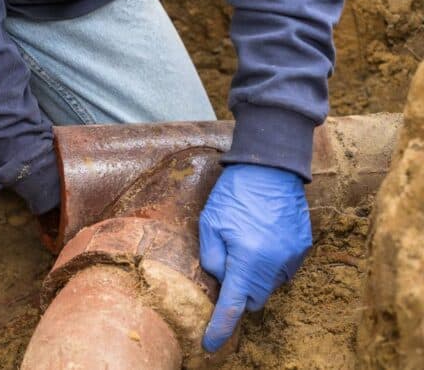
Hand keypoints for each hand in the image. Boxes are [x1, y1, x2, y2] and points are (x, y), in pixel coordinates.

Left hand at [199, 164, 311, 351]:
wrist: (271, 166)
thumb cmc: (234, 193)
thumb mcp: (209, 223)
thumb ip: (212, 258)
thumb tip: (220, 280)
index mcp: (247, 259)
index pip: (232, 306)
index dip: (220, 329)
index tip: (211, 345)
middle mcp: (273, 263)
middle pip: (253, 299)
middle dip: (238, 293)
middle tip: (227, 266)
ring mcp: (292, 256)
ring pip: (269, 285)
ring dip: (255, 277)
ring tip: (246, 244)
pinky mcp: (302, 247)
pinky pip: (283, 269)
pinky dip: (270, 264)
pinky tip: (262, 239)